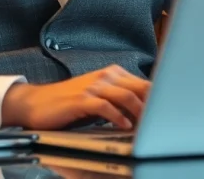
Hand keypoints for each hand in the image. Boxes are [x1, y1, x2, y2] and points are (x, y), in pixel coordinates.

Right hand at [1, 65, 150, 129]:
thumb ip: (120, 100)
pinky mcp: (81, 99)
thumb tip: (145, 112)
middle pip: (140, 88)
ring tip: (147, 128)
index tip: (167, 115)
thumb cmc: (69, 103)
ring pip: (126, 96)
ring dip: (139, 112)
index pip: (144, 84)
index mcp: (112, 74)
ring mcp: (92, 86)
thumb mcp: (98, 98)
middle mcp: (105, 76)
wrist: (36, 104)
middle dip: (153, 107)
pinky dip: (118, 117)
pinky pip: (106, 106)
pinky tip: (125, 126)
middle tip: (161, 124)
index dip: (158, 100)